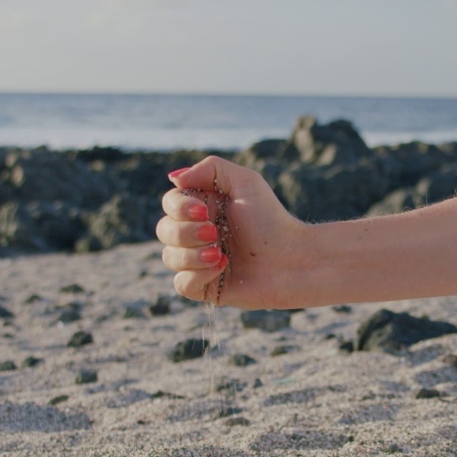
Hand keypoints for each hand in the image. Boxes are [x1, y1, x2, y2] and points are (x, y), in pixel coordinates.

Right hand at [158, 156, 307, 308]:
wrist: (292, 259)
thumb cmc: (272, 220)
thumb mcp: (245, 182)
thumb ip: (210, 169)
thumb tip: (174, 179)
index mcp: (202, 209)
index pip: (169, 204)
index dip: (179, 207)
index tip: (205, 210)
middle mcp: (196, 235)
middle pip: (164, 230)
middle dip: (185, 232)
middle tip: (214, 233)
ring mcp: (199, 262)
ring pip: (169, 258)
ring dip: (192, 254)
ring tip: (221, 253)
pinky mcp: (206, 288)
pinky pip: (181, 284)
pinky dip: (197, 275)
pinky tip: (222, 267)